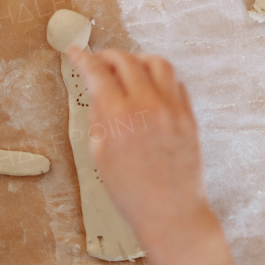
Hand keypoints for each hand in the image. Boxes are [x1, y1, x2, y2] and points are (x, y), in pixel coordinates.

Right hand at [69, 50, 264, 264]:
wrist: (171, 213)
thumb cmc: (131, 192)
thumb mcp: (99, 155)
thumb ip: (98, 117)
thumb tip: (97, 92)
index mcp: (119, 116)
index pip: (97, 72)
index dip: (82, 58)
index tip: (75, 52)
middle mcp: (147, 106)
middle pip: (126, 60)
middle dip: (108, 56)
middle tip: (99, 61)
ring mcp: (172, 109)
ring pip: (157, 63)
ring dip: (138, 60)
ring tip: (128, 69)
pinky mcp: (189, 116)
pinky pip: (176, 83)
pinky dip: (160, 79)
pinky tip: (151, 88)